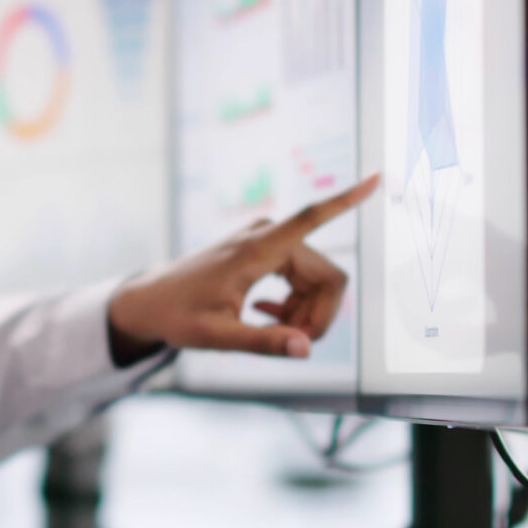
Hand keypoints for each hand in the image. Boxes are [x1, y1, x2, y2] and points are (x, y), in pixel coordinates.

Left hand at [104, 175, 377, 361]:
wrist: (149, 301)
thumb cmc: (177, 316)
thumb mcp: (217, 337)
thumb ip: (263, 342)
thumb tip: (306, 350)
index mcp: (256, 249)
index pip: (311, 217)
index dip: (346, 200)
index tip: (377, 177)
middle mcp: (266, 235)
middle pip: (327, 277)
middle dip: (317, 315)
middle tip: (288, 343)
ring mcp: (266, 240)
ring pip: (318, 281)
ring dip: (304, 313)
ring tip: (269, 330)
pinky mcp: (265, 249)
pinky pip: (303, 278)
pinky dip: (294, 304)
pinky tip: (265, 315)